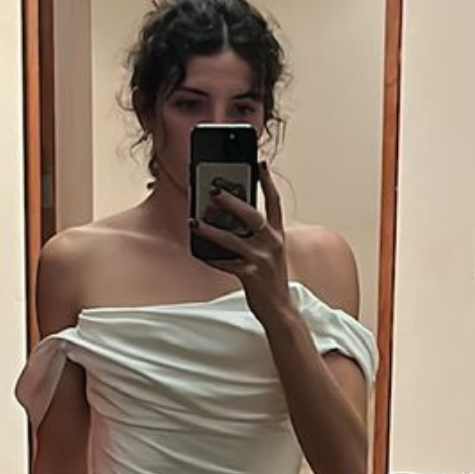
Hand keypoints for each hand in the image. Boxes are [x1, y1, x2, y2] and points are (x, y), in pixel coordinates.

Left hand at [191, 162, 291, 327]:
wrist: (280, 310)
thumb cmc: (270, 279)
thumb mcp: (270, 253)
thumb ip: (256, 235)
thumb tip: (228, 219)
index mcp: (278, 235)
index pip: (274, 202)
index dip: (267, 181)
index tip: (259, 163)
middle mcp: (272, 244)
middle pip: (252, 216)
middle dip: (232, 202)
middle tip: (214, 189)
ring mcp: (262, 260)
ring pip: (233, 240)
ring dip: (211, 230)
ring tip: (194, 221)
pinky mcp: (251, 277)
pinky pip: (225, 263)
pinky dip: (210, 257)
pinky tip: (198, 251)